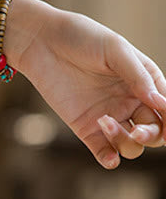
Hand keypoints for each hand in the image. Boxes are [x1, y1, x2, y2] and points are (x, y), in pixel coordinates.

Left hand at [13, 5, 165, 168]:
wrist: (44, 44)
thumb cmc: (83, 39)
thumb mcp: (116, 51)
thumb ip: (138, 77)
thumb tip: (159, 102)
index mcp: (145, 83)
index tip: (164, 121)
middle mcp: (131, 103)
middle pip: (153, 133)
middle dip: (151, 135)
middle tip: (138, 130)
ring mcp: (109, 118)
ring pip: (131, 145)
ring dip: (126, 142)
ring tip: (105, 123)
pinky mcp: (85, 128)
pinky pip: (103, 152)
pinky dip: (109, 159)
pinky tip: (109, 158)